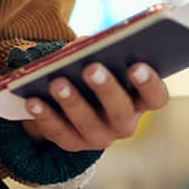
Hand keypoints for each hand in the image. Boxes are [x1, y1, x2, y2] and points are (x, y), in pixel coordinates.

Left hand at [21, 61, 168, 150]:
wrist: (77, 105)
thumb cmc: (98, 73)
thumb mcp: (104, 61)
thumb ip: (101, 51)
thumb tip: (85, 44)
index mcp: (140, 100)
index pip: (156, 97)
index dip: (149, 84)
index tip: (136, 66)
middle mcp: (124, 123)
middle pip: (120, 112)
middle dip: (105, 89)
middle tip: (91, 69)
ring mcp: (99, 137)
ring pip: (88, 124)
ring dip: (72, 102)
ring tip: (58, 82)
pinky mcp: (72, 144)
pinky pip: (58, 132)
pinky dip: (45, 115)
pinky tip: (33, 100)